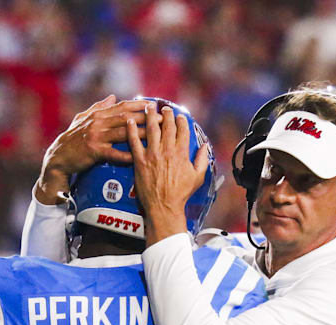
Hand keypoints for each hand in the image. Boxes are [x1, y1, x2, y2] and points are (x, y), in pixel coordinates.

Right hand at [35, 95, 151, 205]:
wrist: (58, 157)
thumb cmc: (72, 138)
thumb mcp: (83, 118)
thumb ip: (98, 107)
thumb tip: (112, 96)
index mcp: (98, 114)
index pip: (123, 106)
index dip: (140, 104)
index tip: (155, 104)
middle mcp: (98, 122)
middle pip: (127, 117)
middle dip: (147, 117)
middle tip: (163, 117)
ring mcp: (96, 136)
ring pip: (124, 133)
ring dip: (142, 133)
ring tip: (157, 134)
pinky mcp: (94, 151)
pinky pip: (114, 153)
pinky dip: (126, 154)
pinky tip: (138, 155)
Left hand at [127, 104, 209, 245]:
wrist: (164, 206)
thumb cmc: (181, 194)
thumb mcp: (197, 177)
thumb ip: (202, 160)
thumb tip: (205, 147)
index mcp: (181, 153)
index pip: (182, 130)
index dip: (181, 120)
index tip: (179, 115)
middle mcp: (167, 150)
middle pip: (167, 126)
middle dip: (166, 114)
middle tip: (164, 108)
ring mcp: (152, 154)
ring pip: (151, 129)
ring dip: (149, 116)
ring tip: (148, 107)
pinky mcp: (139, 160)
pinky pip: (134, 142)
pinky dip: (132, 130)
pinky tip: (130, 121)